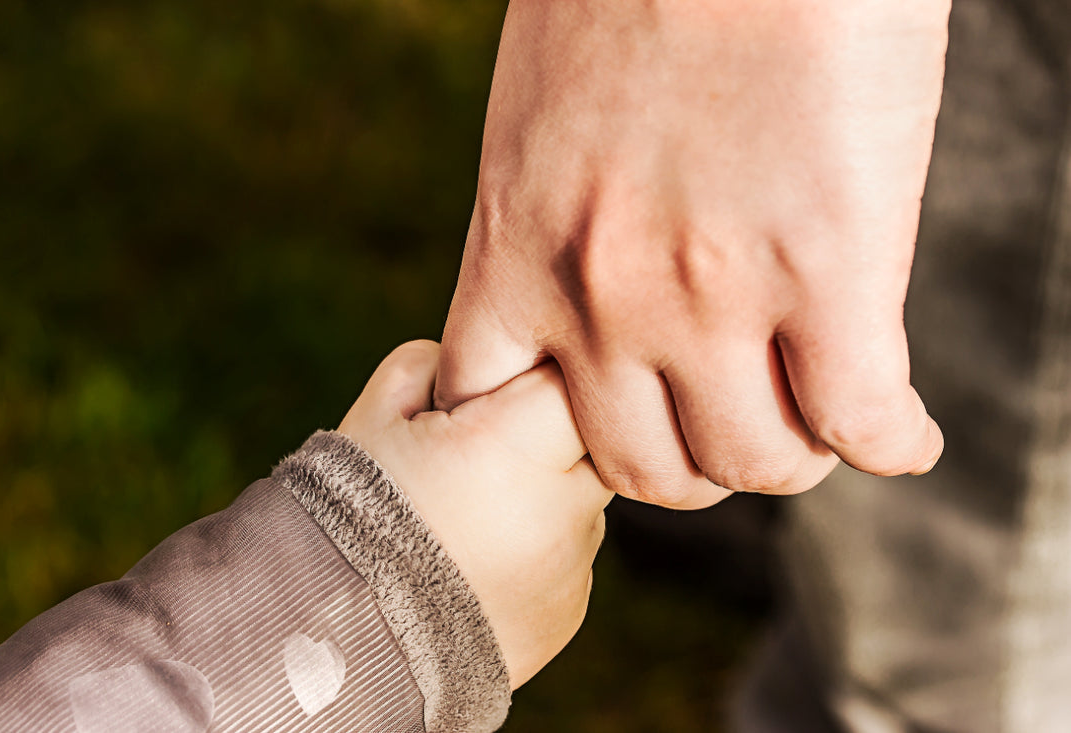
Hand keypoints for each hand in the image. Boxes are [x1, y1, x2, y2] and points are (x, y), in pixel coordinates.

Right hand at [339, 341, 612, 688]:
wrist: (337, 646)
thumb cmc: (347, 516)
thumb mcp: (374, 417)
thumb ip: (435, 366)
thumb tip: (478, 364)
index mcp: (513, 446)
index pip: (568, 378)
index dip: (531, 376)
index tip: (494, 395)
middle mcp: (560, 507)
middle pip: (590, 438)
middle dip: (545, 434)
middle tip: (481, 454)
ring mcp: (571, 564)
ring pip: (582, 499)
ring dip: (542, 494)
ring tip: (466, 519)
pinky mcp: (568, 610)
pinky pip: (569, 555)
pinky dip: (535, 550)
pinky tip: (474, 565)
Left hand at [436, 0, 948, 507]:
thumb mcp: (540, 123)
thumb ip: (553, 224)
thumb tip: (598, 291)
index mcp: (518, 247)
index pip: (491, 413)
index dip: (551, 440)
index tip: (603, 420)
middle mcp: (601, 294)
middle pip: (642, 468)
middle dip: (692, 462)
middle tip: (733, 423)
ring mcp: (711, 294)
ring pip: (752, 464)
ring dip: (791, 456)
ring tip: (818, 421)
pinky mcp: (828, 269)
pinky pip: (862, 423)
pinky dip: (891, 444)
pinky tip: (902, 432)